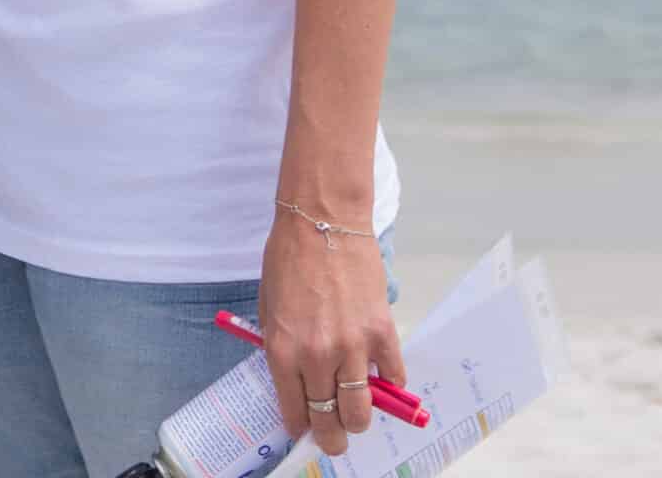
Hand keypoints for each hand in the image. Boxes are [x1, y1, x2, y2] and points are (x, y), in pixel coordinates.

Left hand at [259, 210, 403, 459]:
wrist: (321, 222)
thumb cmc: (288, 260)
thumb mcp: (268, 310)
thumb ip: (281, 349)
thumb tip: (296, 384)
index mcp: (283, 351)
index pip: (295, 412)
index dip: (302, 427)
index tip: (306, 428)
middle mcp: (317, 356)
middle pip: (330, 420)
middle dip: (333, 438)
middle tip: (335, 439)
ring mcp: (352, 346)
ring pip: (362, 410)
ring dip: (360, 420)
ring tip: (357, 417)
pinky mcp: (381, 331)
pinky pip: (393, 375)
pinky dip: (389, 383)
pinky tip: (381, 378)